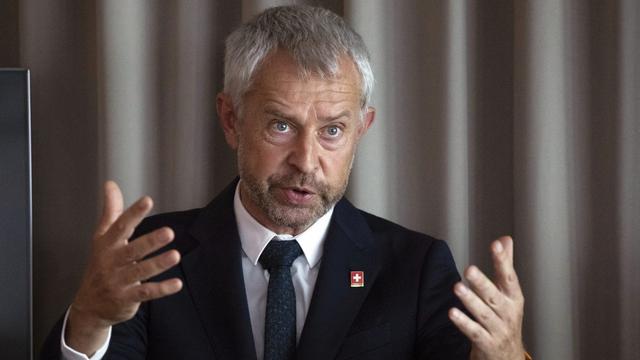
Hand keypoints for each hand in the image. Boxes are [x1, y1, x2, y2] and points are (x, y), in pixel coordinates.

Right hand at [65, 181, 182, 354]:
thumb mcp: (102, 238)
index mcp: (107, 245)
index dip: (133, 213)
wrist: (89, 306)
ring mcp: (118, 281)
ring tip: (175, 255)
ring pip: (140, 271)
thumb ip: (111, 212)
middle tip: (169, 232)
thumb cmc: (100, 265)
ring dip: (158, 264)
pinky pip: (146, 293)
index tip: (147, 200)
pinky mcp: (127, 298)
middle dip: (150, 241)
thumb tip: (110, 184)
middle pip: (132, 250)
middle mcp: (111, 262)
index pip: (120, 226)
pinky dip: (161, 289)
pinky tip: (177, 283)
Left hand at [448, 236, 525, 359]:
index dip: (503, 261)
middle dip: (482, 283)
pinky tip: (452, 313)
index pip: (509, 277)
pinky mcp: (486, 343)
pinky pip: (474, 332)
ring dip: (470, 301)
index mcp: (513, 298)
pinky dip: (464, 323)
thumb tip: (505, 240)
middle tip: (470, 269)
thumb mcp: (508, 293)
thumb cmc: (505, 319)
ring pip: (483, 314)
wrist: (507, 356)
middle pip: (494, 296)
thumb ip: (505, 266)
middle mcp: (507, 313)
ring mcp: (498, 329)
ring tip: (458, 287)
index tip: (496, 245)